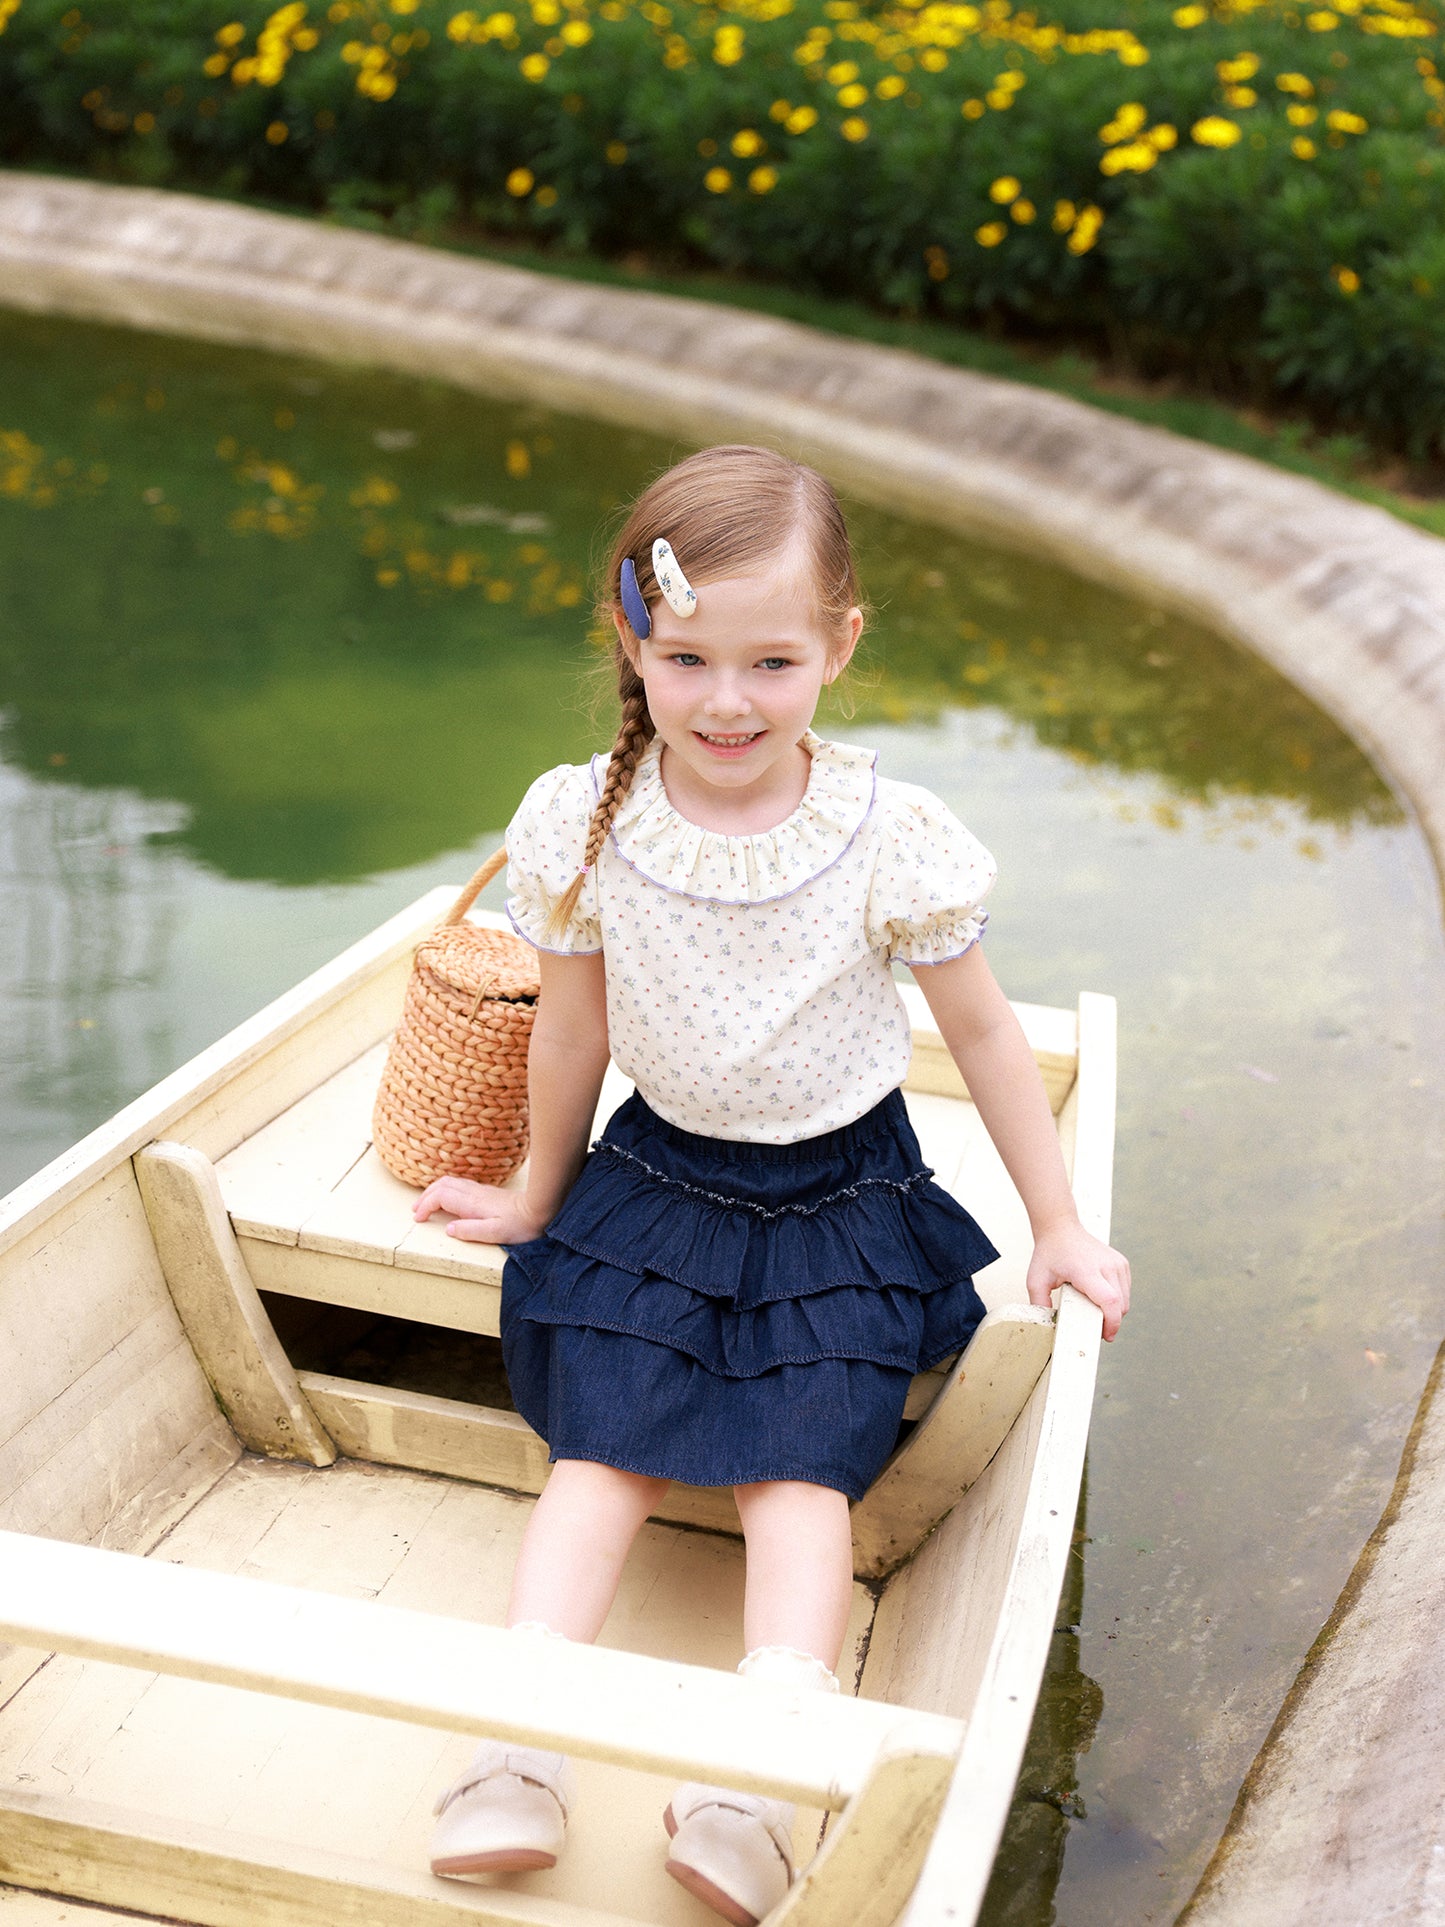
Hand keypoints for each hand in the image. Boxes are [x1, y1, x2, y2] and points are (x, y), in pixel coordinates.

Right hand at [412, 1175, 546, 1245]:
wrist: (541, 1210)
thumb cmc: (520, 1225)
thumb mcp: (495, 1233)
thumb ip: (470, 1231)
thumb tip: (448, 1229)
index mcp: (471, 1203)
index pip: (440, 1197)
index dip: (426, 1206)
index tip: (420, 1219)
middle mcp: (473, 1193)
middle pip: (441, 1185)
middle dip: (425, 1196)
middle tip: (416, 1211)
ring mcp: (480, 1191)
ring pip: (449, 1182)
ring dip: (433, 1191)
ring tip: (425, 1204)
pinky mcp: (486, 1192)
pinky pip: (458, 1185)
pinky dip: (445, 1190)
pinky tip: (447, 1200)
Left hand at [1025, 1217, 1130, 1341]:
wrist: (1061, 1228)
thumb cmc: (1049, 1253)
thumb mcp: (1036, 1280)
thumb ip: (1039, 1304)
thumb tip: (1046, 1325)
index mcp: (1087, 1271)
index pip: (1110, 1301)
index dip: (1112, 1323)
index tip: (1106, 1336)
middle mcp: (1107, 1266)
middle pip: (1120, 1305)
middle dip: (1110, 1322)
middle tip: (1093, 1328)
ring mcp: (1117, 1263)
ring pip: (1125, 1300)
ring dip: (1114, 1312)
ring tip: (1095, 1312)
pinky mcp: (1122, 1263)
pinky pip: (1125, 1290)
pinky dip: (1117, 1300)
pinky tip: (1101, 1298)